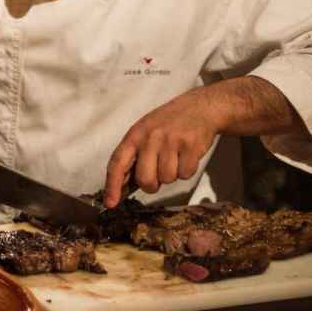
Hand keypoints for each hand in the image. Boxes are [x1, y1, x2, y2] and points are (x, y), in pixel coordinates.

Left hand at [104, 88, 217, 207]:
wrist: (201, 107)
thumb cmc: (170, 123)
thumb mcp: (146, 131)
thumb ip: (135, 155)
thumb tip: (122, 185)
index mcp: (135, 134)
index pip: (118, 163)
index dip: (112, 185)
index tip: (110, 203)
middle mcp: (151, 137)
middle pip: (145, 179)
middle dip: (152, 184)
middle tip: (159, 172)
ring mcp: (171, 141)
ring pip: (167, 179)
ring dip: (172, 174)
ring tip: (176, 156)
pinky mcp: (190, 146)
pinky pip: (185, 174)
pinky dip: (187, 170)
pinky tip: (187, 155)